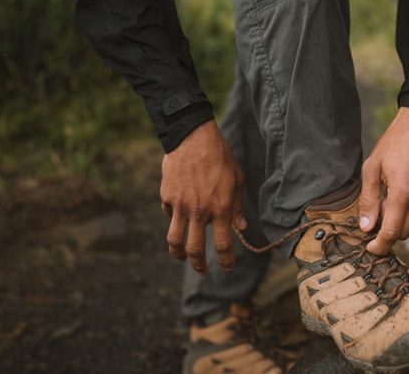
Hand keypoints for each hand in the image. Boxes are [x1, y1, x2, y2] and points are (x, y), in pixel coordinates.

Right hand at [160, 121, 245, 273]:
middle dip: (199, 265)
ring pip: (174, 240)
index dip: (225, 261)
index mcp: (220, 208)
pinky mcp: (167, 197)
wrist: (193, 137)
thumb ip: (237, 206)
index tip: (226, 266)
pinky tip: (179, 214)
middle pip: (195, 249)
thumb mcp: (236, 180)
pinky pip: (169, 215)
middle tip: (202, 270)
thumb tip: (241, 228)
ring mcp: (180, 205)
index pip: (223, 245)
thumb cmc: (220, 156)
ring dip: (178, 254)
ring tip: (182, 256)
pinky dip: (174, 218)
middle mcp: (199, 211)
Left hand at [359, 107, 408, 255]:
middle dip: (390, 227)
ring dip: (404, 214)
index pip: (392, 232)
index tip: (372, 249)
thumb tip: (366, 227)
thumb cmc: (393, 144)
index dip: (380, 245)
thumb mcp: (372, 168)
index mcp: (403, 191)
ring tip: (396, 190)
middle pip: (405, 232)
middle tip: (381, 207)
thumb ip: (368, 200)